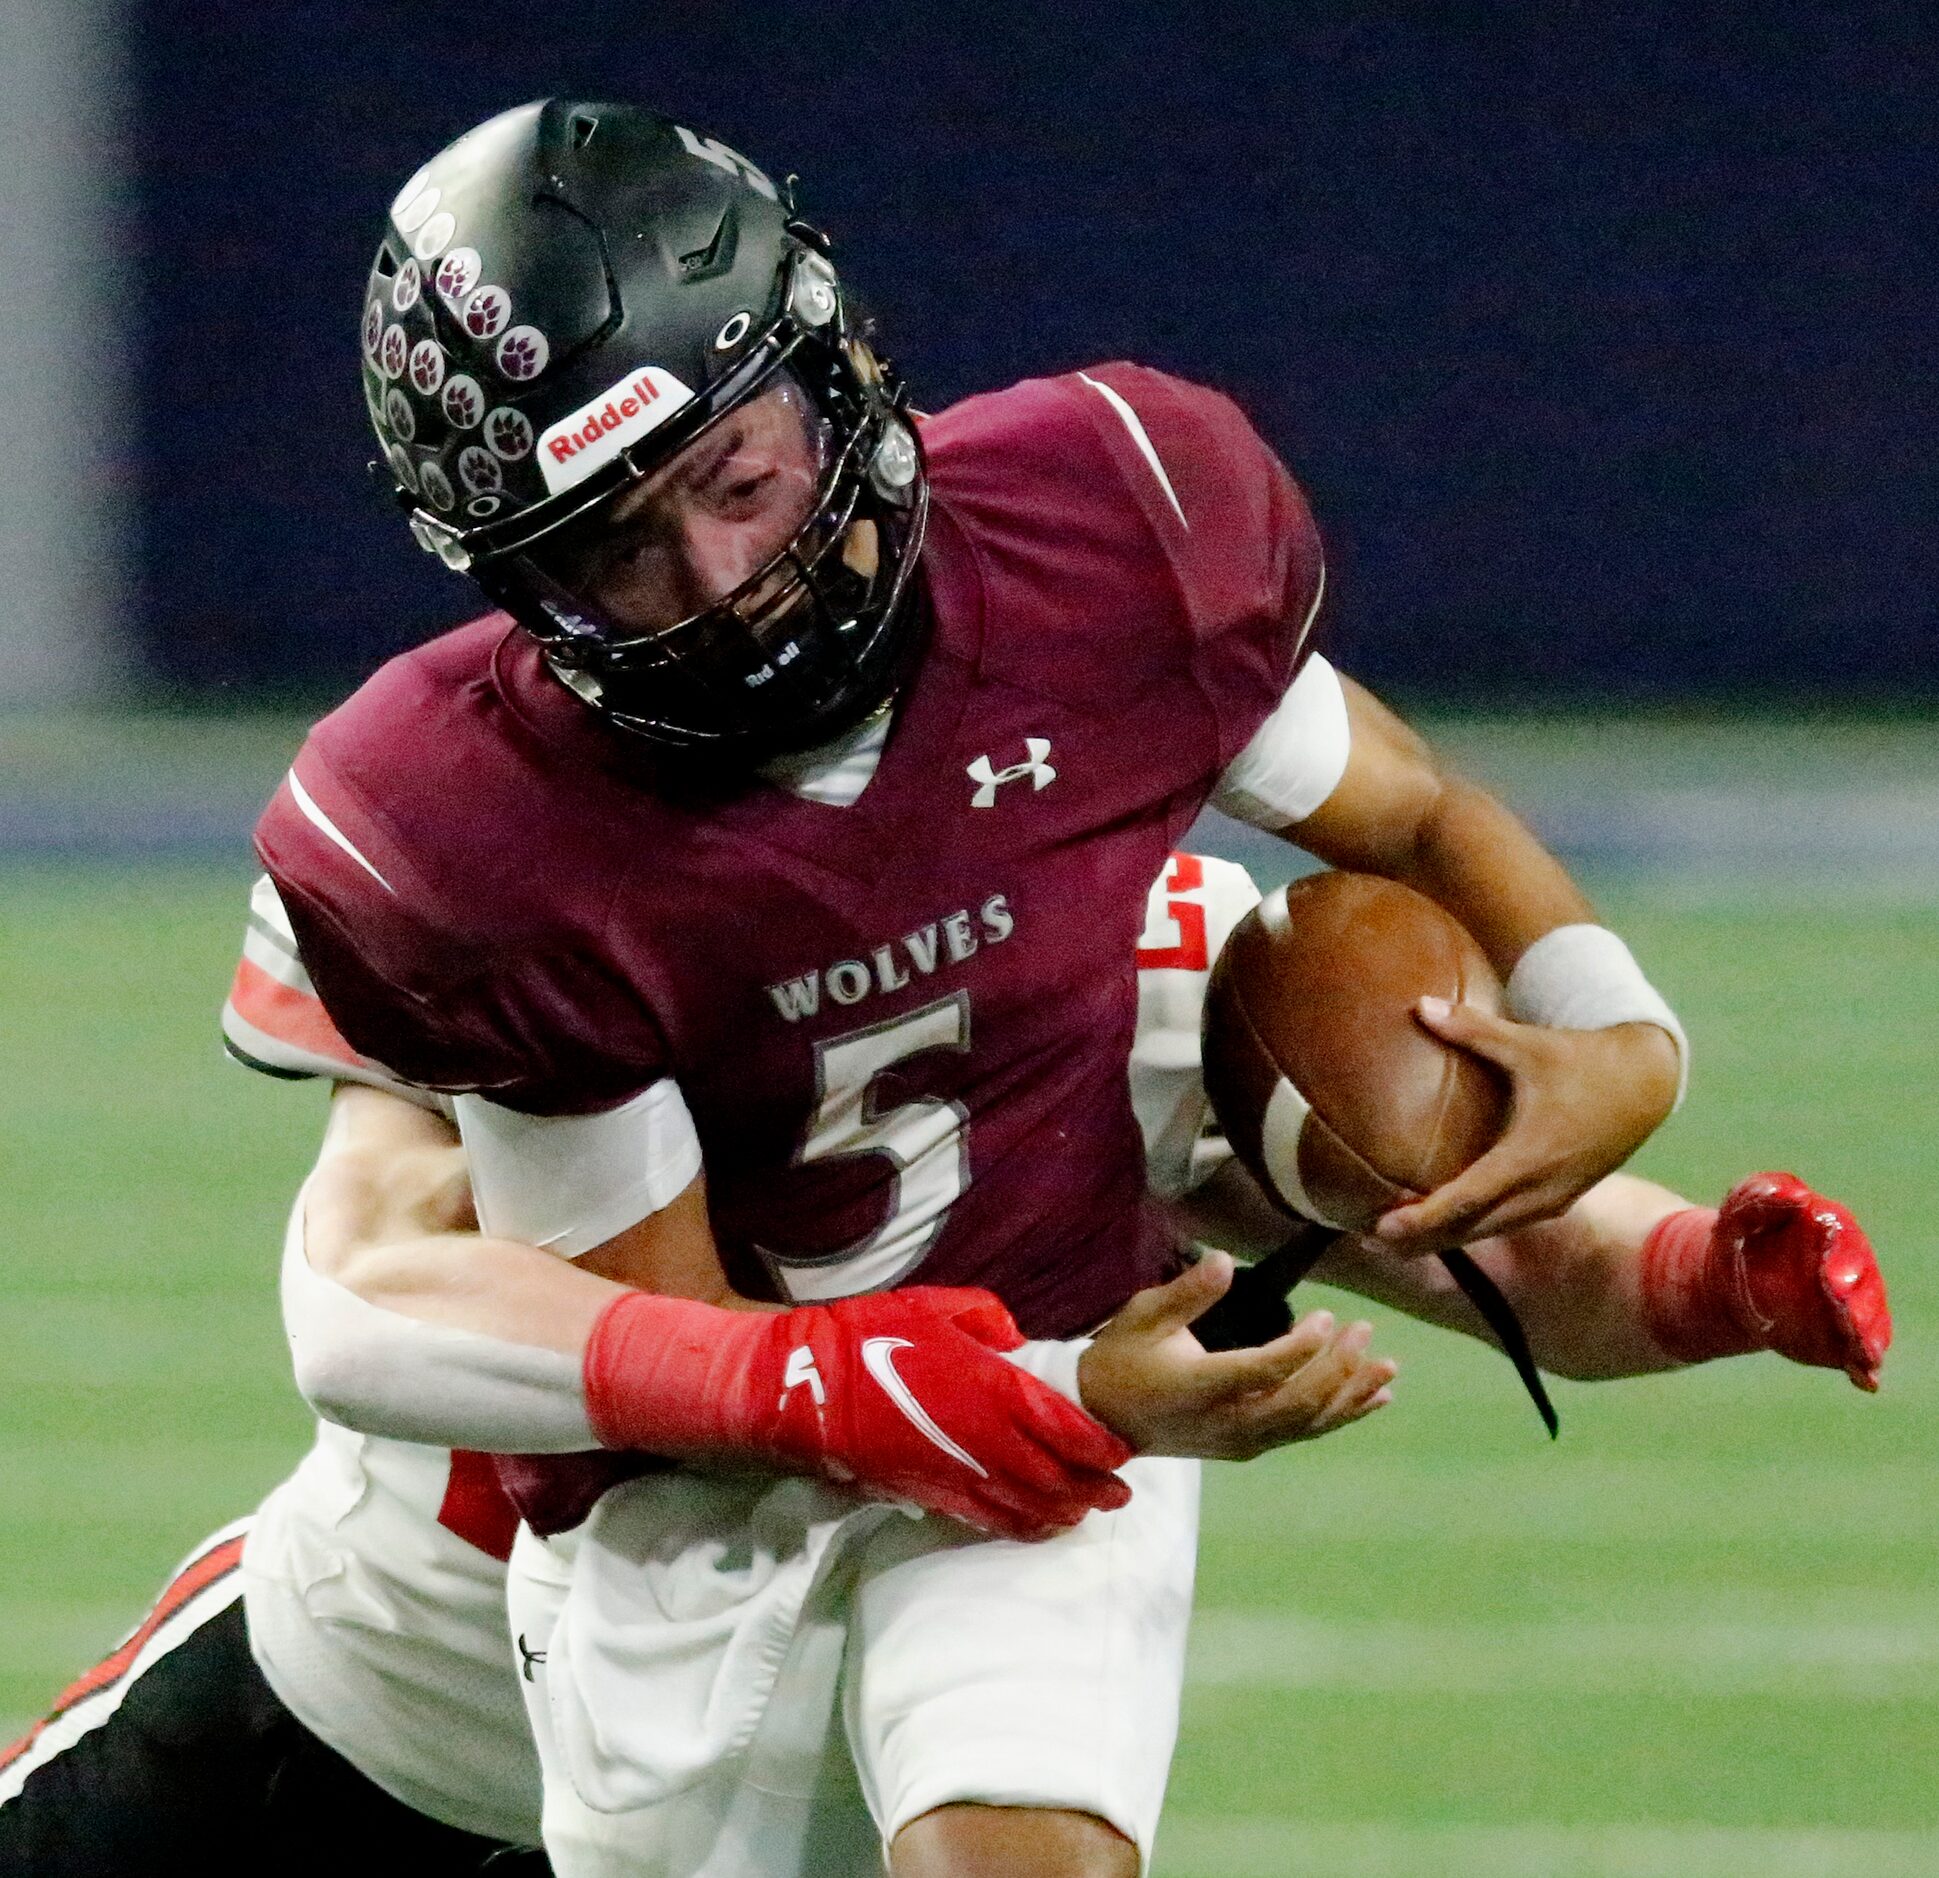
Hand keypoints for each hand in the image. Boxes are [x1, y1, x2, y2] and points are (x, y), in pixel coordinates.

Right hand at [585, 1284, 1134, 1541]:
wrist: (803, 1387)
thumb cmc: (866, 1336)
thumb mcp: (929, 1306)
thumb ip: (983, 1318)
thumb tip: (1016, 1339)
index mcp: (987, 1387)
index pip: (1062, 1424)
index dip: (1098, 1443)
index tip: (1122, 1448)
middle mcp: (980, 1439)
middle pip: (1055, 1476)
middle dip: (1095, 1487)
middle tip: (1121, 1491)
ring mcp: (955, 1473)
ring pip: (1027, 1506)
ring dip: (1067, 1512)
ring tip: (1093, 1512)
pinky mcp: (930, 1493)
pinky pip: (989, 1521)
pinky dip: (1024, 1527)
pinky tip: (1041, 1526)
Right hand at [1077, 1254, 1394, 1458]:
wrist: (1100, 1419)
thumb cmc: (1123, 1357)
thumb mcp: (1144, 1316)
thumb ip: (1188, 1292)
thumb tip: (1223, 1261)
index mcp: (1200, 1387)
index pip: (1264, 1371)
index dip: (1302, 1347)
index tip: (1326, 1315)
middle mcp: (1227, 1422)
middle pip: (1297, 1403)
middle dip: (1338, 1369)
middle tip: (1364, 1330)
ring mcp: (1240, 1441)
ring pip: (1307, 1423)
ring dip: (1350, 1395)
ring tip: (1388, 1367)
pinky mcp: (1247, 1447)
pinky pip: (1302, 1433)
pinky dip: (1341, 1416)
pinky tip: (1373, 1400)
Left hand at [1376, 1000, 1678, 1252]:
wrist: (1647, 1083)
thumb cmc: (1584, 1061)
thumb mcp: (1528, 1044)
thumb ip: (1471, 1029)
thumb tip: (1420, 1005)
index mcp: (1529, 1157)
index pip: (1466, 1201)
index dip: (1422, 1218)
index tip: (1381, 1227)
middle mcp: (1541, 1189)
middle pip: (1471, 1228)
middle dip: (1421, 1239)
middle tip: (1370, 1240)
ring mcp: (1553, 1200)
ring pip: (1489, 1230)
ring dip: (1443, 1237)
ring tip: (1394, 1239)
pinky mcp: (1559, 1199)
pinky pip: (1506, 1223)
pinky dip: (1470, 1227)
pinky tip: (1441, 1224)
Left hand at [1719, 1172, 1891, 1390]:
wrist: (1728, 1274)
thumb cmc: (1742, 1231)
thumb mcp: (1743, 1205)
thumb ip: (1766, 1194)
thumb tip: (1795, 1196)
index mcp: (1831, 1229)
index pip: (1846, 1243)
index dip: (1844, 1261)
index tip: (1832, 1279)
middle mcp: (1849, 1268)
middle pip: (1865, 1286)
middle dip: (1860, 1303)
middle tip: (1848, 1314)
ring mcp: (1848, 1304)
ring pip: (1868, 1321)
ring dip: (1868, 1336)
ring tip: (1865, 1353)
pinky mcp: (1839, 1335)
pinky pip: (1856, 1353)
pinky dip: (1863, 1367)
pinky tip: (1866, 1380)